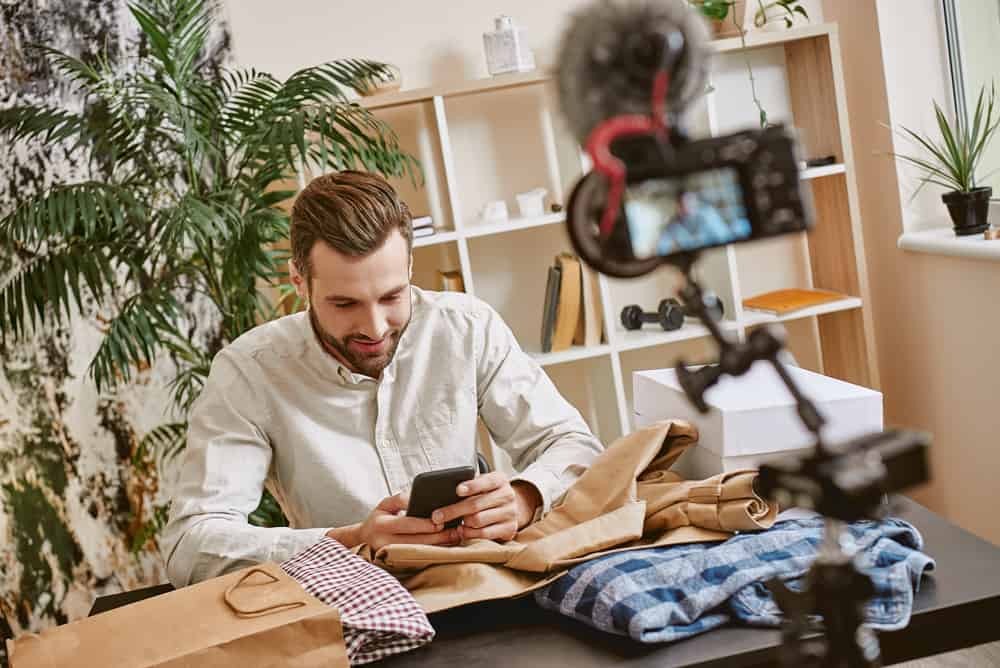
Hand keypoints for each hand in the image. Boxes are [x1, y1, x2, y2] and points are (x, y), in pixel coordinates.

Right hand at [338, 492, 459, 551]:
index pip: (407, 525)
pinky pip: (417, 559)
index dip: (425, 525)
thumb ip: (400, 499)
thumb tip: (416, 498)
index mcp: (382, 525)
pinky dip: (432, 552)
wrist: (363, 540)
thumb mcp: (384, 504)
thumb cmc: (378, 519)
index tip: (441, 522)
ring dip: (438, 546)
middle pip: (416, 541)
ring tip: (454, 537)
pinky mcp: (397, 564)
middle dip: (437, 537)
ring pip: (419, 552)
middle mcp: (385, 543)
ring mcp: (390, 556)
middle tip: (455, 531)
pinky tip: (444, 546)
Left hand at [431, 472, 541, 541]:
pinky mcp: (509, 529)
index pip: (486, 481)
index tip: (457, 490)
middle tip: (437, 516)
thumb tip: (444, 492)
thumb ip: (470, 485)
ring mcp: (510, 513)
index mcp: (500, 480)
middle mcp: (507, 495)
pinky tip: (462, 531)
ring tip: (452, 524)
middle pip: (476, 504)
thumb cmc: (488, 494)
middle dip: (453, 511)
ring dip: (462, 523)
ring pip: (478, 520)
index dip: (471, 486)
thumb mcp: (483, 484)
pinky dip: (470, 534)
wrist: (510, 508)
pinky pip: (484, 534)